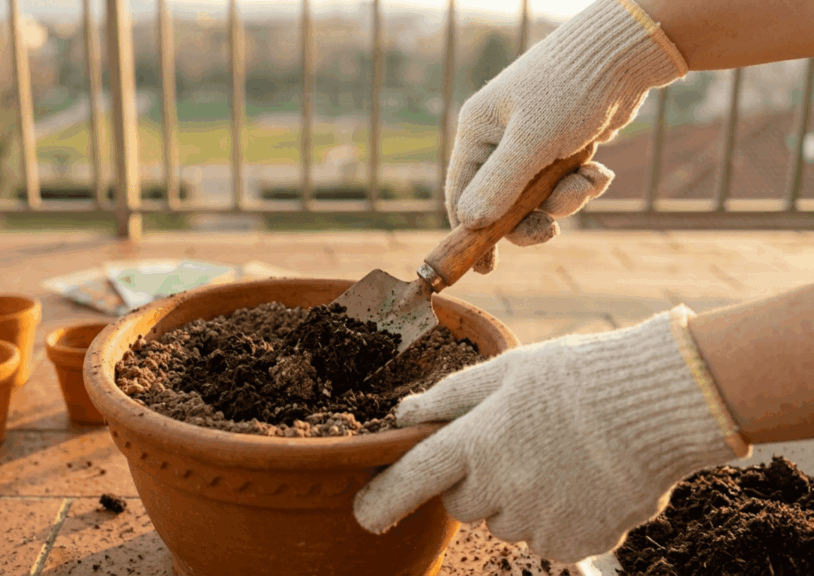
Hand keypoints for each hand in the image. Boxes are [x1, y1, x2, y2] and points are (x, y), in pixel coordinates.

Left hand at [353, 306, 746, 562]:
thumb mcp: (507, 369)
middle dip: (474, 480)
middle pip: (461, 503)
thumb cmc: (578, 376)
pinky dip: (553, 518)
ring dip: (515, 499)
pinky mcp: (575, 542)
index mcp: (479, 440)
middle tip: (512, 444)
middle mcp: (502, 487)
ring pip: (504, 522)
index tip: (364, 513)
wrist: (661, 402)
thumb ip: (449, 397)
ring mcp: (540, 520)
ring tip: (555, 457)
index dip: (381, 499)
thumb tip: (403, 415)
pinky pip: (544, 540)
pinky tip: (579, 481)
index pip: (412, 478)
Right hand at [450, 0, 687, 273]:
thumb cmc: (571, 88)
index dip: (472, 232)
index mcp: (478, 133)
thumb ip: (500, 183)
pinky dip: (583, 183)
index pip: (461, 194)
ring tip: (588, 181)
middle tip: (550, 231)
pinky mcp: (562, 147)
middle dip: (530, 219)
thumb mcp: (533, 140)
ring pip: (539, 198)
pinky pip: (564, 184)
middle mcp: (499, 140)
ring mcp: (532, 145)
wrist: (625, 53)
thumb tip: (470, 223)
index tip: (487, 267)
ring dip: (566, 199)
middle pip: (502, 204)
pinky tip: (599, 170)